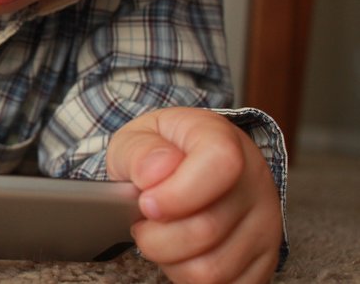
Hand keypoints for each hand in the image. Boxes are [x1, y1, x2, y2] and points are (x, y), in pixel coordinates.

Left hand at [107, 107, 281, 283]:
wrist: (190, 164)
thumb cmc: (162, 152)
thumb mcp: (139, 136)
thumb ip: (140, 151)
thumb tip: (153, 174)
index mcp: (224, 141)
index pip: (220, 165)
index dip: (177, 193)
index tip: (147, 203)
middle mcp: (255, 183)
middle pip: (206, 230)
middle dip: (155, 237)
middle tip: (142, 224)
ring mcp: (266, 225)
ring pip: (213, 270)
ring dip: (170, 261)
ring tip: (160, 238)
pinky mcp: (264, 260)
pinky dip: (189, 279)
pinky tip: (180, 254)